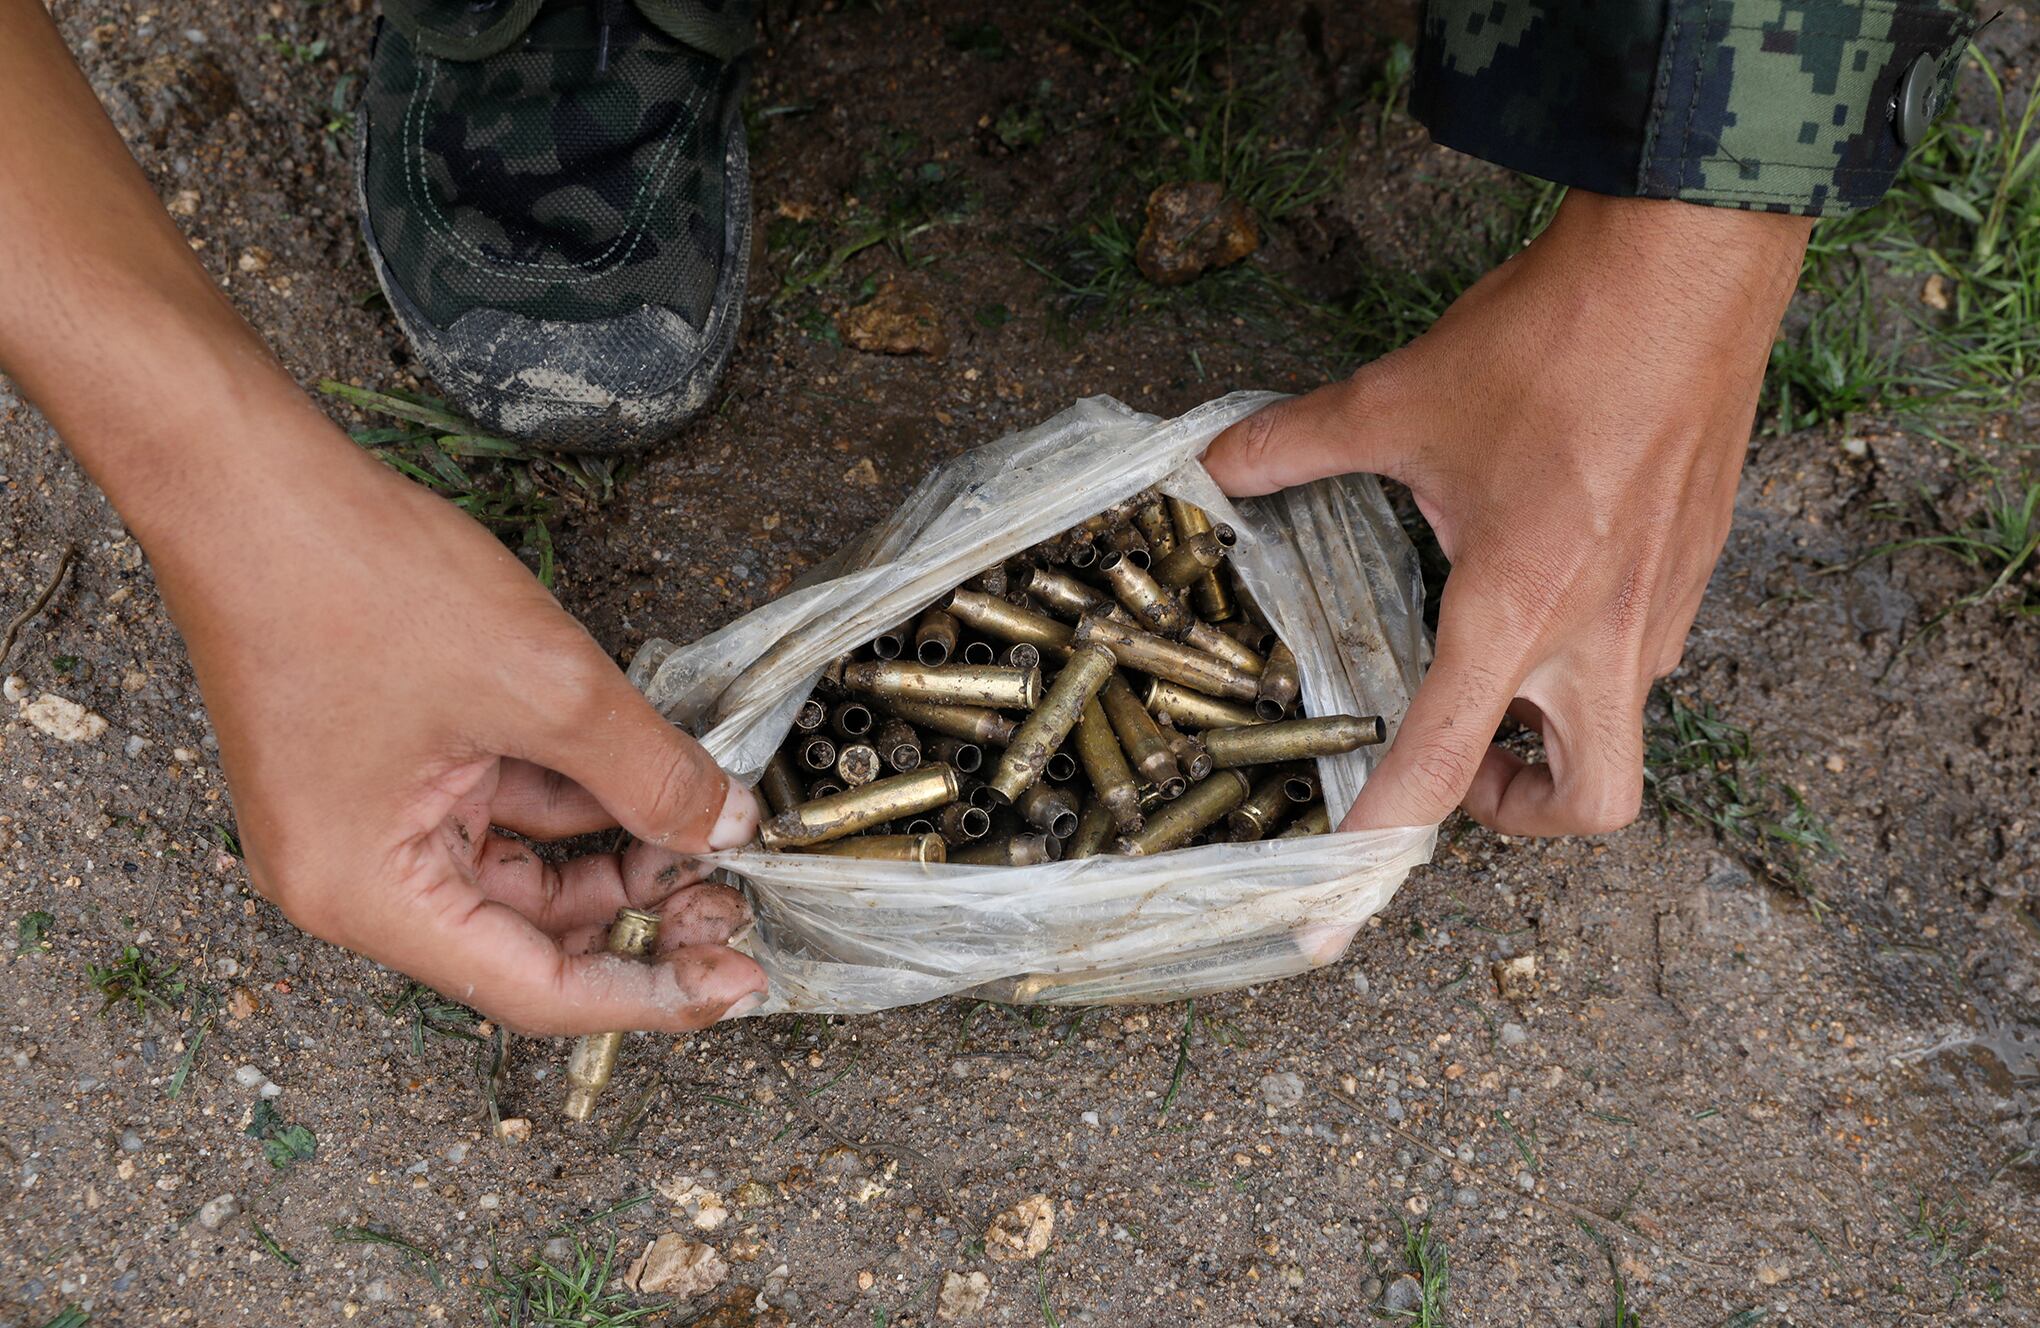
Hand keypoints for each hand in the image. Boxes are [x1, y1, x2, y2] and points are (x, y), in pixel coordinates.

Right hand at [154, 416, 767, 1034]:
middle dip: (640, 918)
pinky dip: (576, 800)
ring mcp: (371, 821)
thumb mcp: (543, 687)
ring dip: (615, 856)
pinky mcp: (389, 766)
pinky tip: (649, 778)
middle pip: (530, 937)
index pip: (535, 987)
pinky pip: (501, 808)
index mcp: (367, 894)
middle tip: (737, 896)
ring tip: (708, 829)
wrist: (249, 481)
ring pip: (524, 870)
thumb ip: (649, 772)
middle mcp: (357, 878)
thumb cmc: (351, 579)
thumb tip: (728, 827)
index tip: (738, 977)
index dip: (651, 992)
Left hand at [1206, 191, 1811, 835]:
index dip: (1379, 851)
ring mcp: (1662, 609)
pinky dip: (1585, 661)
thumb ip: (1292, 445)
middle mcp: (1601, 635)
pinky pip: (1641, 658)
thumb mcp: (1400, 400)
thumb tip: (1212, 463)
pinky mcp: (1695, 571)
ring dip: (1551, 732)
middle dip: (1517, 815)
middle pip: (1589, 807)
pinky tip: (1539, 585)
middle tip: (1457, 761)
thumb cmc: (1553, 339)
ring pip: (1620, 731)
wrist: (1694, 264)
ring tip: (1482, 665)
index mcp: (1516, 611)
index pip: (1439, 768)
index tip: (1332, 919)